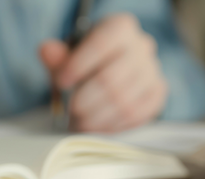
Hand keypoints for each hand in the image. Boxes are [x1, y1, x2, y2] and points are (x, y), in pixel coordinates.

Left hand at [40, 13, 167, 132]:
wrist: (104, 70)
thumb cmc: (85, 62)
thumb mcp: (66, 56)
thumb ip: (56, 56)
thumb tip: (47, 50)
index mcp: (119, 27)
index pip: (102, 43)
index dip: (79, 66)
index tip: (61, 82)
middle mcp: (141, 46)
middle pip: (112, 79)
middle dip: (85, 100)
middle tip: (70, 110)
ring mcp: (152, 71)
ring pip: (124, 102)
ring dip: (96, 118)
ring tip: (79, 122)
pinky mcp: (157, 94)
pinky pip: (136, 115)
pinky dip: (112, 125)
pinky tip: (97, 126)